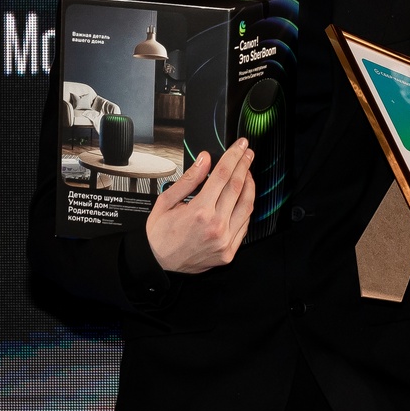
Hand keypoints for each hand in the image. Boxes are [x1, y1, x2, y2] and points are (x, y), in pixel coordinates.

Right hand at [143, 140, 254, 273]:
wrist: (159, 263)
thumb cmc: (160, 234)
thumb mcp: (166, 202)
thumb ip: (189, 180)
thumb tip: (205, 160)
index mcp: (200, 212)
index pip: (223, 175)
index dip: (233, 157)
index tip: (240, 146)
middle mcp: (216, 226)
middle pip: (237, 187)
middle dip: (244, 165)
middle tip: (247, 153)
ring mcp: (225, 240)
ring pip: (247, 205)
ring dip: (250, 185)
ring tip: (247, 172)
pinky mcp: (229, 251)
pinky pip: (245, 224)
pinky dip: (246, 207)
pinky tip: (243, 197)